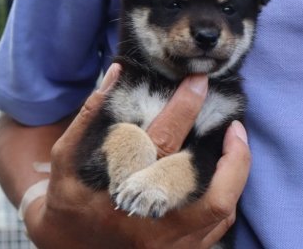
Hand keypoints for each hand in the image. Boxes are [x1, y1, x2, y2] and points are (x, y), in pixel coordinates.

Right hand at [24, 64, 250, 248]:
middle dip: (233, 150)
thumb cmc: (67, 197)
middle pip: (209, 185)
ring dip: (236, 173)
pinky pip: (217, 224)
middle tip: (237, 124)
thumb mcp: (66, 153)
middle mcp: (151, 217)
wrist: (66, 246)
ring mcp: (167, 241)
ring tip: (236, 145)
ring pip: (221, 208)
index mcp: (123, 186)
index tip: (199, 82)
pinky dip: (227, 195)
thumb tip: (117, 72)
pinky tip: (224, 174)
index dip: (186, 105)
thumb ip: (91, 112)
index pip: (164, 138)